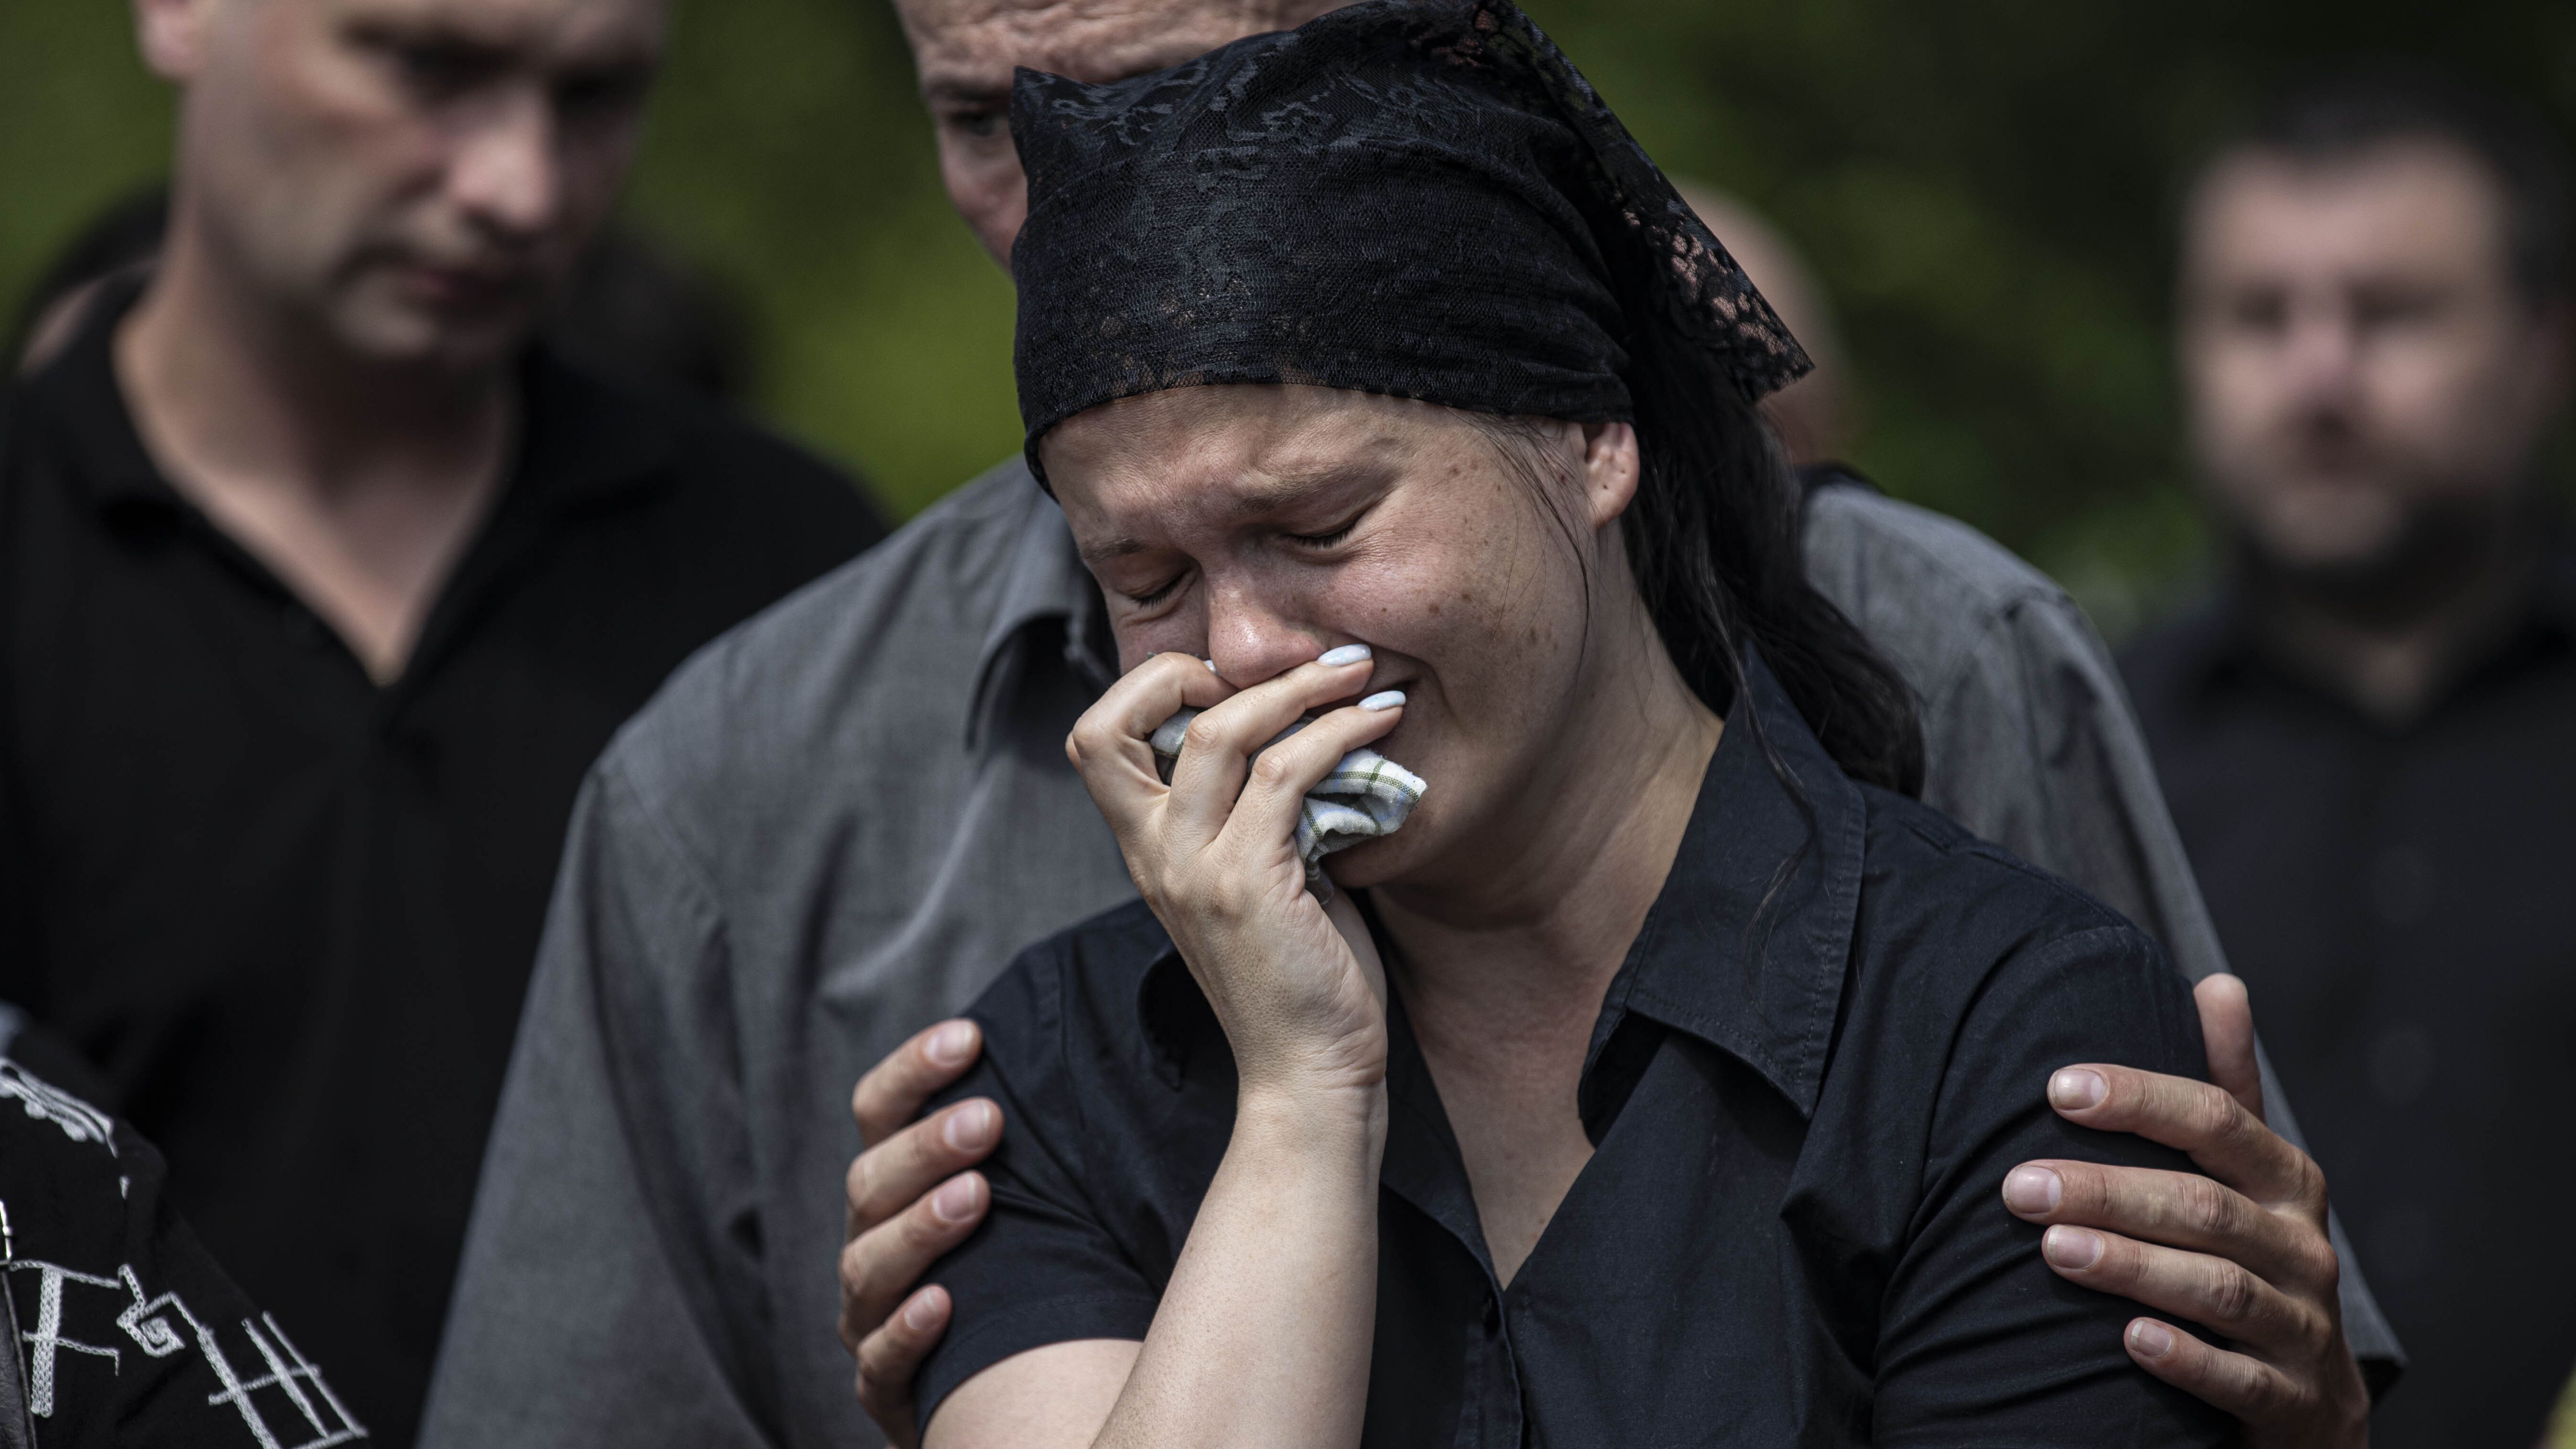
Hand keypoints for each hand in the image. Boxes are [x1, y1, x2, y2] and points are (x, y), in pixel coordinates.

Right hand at [838, 1019, 997, 1448]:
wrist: (1010, 1386)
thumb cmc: (1027, 1265)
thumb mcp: (1028, 1197)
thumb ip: (1034, 1140)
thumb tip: (1091, 1049)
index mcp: (895, 1183)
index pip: (880, 1111)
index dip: (913, 1071)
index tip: (968, 1037)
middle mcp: (871, 1241)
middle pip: (871, 1183)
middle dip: (926, 1147)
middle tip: (988, 1120)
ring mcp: (871, 1315)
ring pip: (869, 1265)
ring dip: (920, 1229)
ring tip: (975, 1198)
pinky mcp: (886, 1386)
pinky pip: (881, 1360)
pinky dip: (907, 1331)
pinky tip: (943, 1305)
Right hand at [1064, 648, 1398, 1103]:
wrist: (1310, 1072)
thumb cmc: (1302, 975)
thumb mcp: (1261, 876)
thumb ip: (1257, 812)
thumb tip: (1302, 733)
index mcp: (1146, 850)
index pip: (1097, 740)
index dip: (1152, 688)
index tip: (1236, 681)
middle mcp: (1153, 855)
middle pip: (1113, 723)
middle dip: (1187, 669)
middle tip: (1280, 668)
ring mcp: (1194, 870)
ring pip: (1221, 733)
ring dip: (1302, 688)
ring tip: (1359, 675)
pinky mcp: (1247, 886)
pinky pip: (1285, 775)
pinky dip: (1339, 734)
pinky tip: (1380, 723)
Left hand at [2003, 975, 2368, 1447]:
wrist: (2313, 1401)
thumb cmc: (2253, 1259)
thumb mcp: (2248, 1175)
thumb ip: (2227, 1086)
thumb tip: (2221, 984)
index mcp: (2285, 1181)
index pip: (2217, 1120)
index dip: (2141, 1099)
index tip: (2058, 1087)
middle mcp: (2302, 1247)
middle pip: (2203, 1206)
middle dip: (2107, 1190)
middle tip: (2019, 1187)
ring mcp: (2303, 1327)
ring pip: (2217, 1287)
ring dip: (2132, 1265)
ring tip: (2053, 1248)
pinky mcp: (2296, 1402)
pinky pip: (2240, 1380)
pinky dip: (2186, 1358)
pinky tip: (2127, 1341)